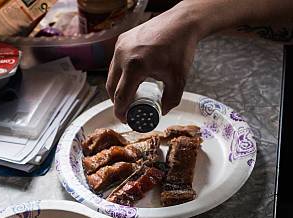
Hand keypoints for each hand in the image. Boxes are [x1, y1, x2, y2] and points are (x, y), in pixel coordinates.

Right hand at [106, 6, 203, 121]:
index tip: (125, 119)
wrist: (181, 23)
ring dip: (117, 87)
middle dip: (117, 101)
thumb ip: (171, 99)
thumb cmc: (180, 48)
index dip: (120, 112)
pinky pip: (115, 62)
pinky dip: (120, 73)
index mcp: (135, 66)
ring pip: (111, 74)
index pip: (121, 96)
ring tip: (129, 95)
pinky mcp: (121, 40)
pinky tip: (130, 78)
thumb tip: (162, 111)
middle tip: (126, 110)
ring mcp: (120, 46)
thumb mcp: (179, 79)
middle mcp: (123, 55)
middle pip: (111, 87)